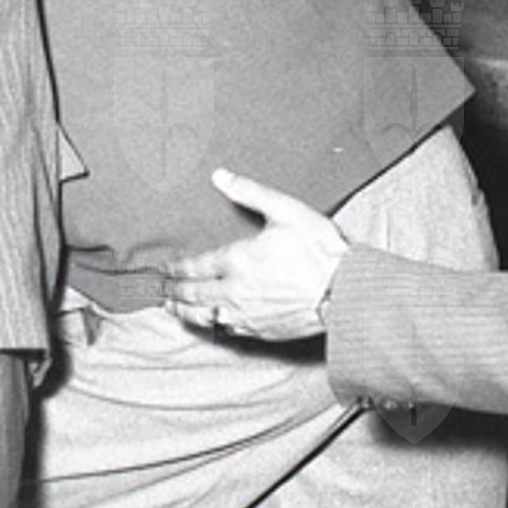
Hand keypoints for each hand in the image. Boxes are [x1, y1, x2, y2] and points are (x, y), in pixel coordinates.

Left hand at [163, 168, 346, 340]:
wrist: (346, 293)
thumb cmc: (320, 250)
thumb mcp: (287, 210)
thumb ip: (250, 193)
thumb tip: (220, 176)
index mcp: (238, 260)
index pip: (197, 265)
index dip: (178, 267)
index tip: (166, 267)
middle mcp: (235, 290)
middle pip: (194, 293)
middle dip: (174, 291)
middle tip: (161, 290)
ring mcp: (247, 314)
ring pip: (205, 315)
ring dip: (185, 312)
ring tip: (173, 309)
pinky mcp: (261, 332)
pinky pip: (226, 330)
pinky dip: (211, 325)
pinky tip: (209, 322)